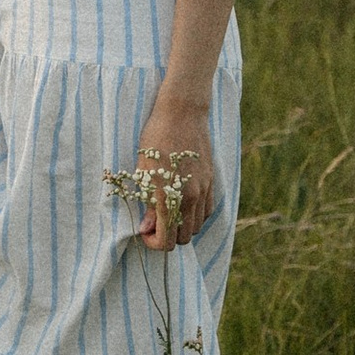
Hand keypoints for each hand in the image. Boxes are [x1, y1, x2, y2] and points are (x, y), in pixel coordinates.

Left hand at [129, 106, 216, 250]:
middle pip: (183, 238)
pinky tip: (182, 203)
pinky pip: (206, 211)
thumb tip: (146, 227)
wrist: (182, 112)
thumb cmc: (155, 138)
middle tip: (153, 222)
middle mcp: (191, 197)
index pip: (166, 239)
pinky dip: (195, 215)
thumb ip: (147, 203)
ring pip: (196, 227)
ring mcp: (204, 189)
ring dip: (181, 226)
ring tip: (167, 212)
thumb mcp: (144, 170)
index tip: (144, 232)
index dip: (153, 242)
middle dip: (167, 236)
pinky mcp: (211, 181)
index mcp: (170, 196)